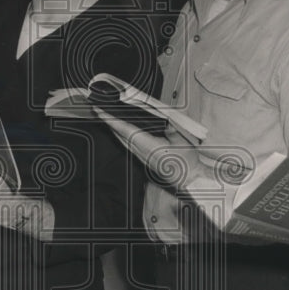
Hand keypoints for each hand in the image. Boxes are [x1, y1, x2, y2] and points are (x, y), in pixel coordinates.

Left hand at [93, 107, 207, 190]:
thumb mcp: (180, 139)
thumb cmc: (186, 163)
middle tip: (98, 110)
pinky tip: (121, 132)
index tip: (100, 112)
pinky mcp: (144, 160)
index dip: (111, 120)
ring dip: (113, 129)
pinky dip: (121, 136)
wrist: (189, 179)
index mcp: (148, 146)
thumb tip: (160, 117)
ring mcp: (142, 158)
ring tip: (106, 118)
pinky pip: (128, 146)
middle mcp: (142, 153)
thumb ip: (168, 126)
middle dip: (108, 122)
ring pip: (122, 141)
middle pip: (119, 135)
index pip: (125, 130)